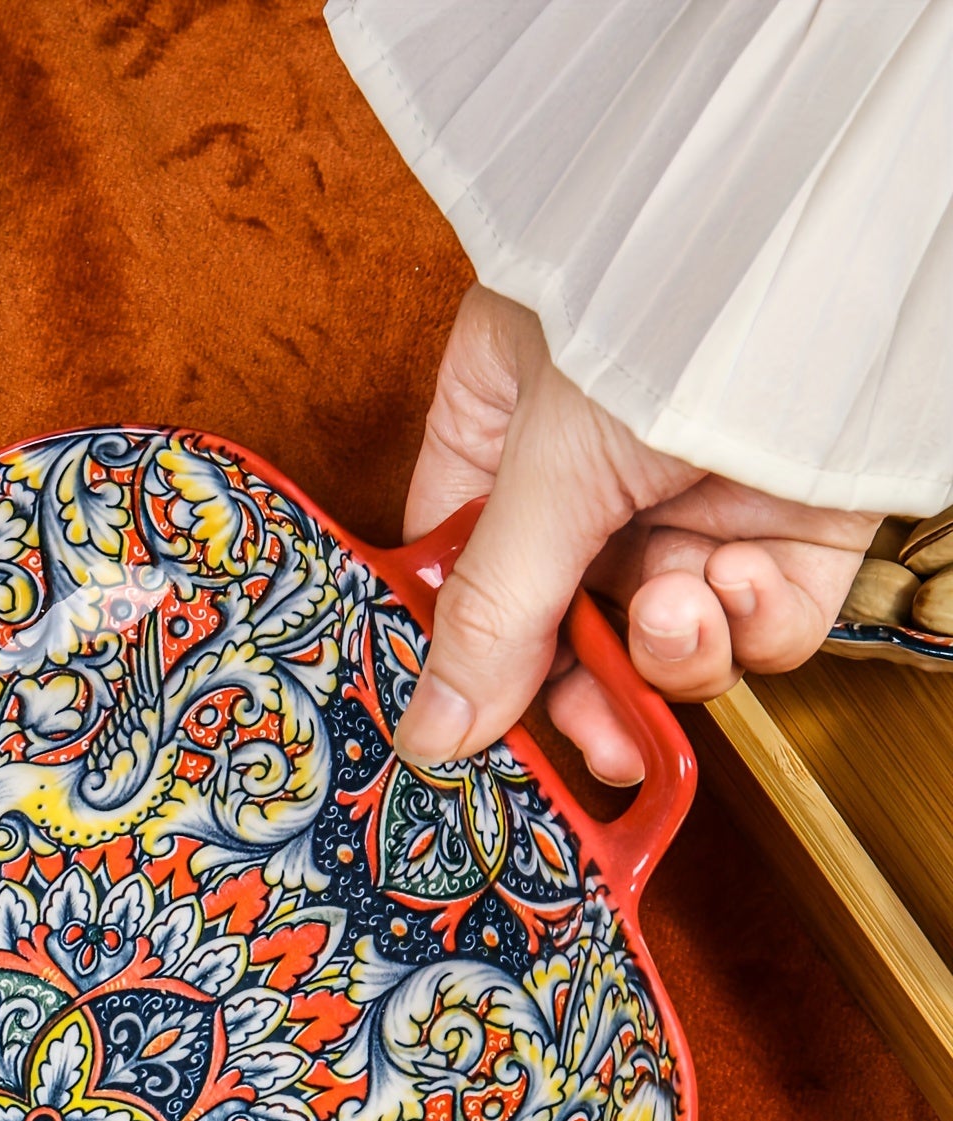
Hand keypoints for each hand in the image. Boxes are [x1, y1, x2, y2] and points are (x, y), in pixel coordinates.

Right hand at [396, 286, 879, 783]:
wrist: (837, 235)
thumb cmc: (667, 301)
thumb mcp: (551, 464)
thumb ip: (492, 610)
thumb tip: (431, 732)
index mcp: (503, 430)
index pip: (464, 576)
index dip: (469, 661)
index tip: (473, 732)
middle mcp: (594, 474)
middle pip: (569, 632)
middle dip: (587, 690)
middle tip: (598, 739)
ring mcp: (696, 498)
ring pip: (668, 643)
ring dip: (672, 649)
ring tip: (678, 604)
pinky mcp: (796, 521)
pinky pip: (763, 624)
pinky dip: (753, 623)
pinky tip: (740, 573)